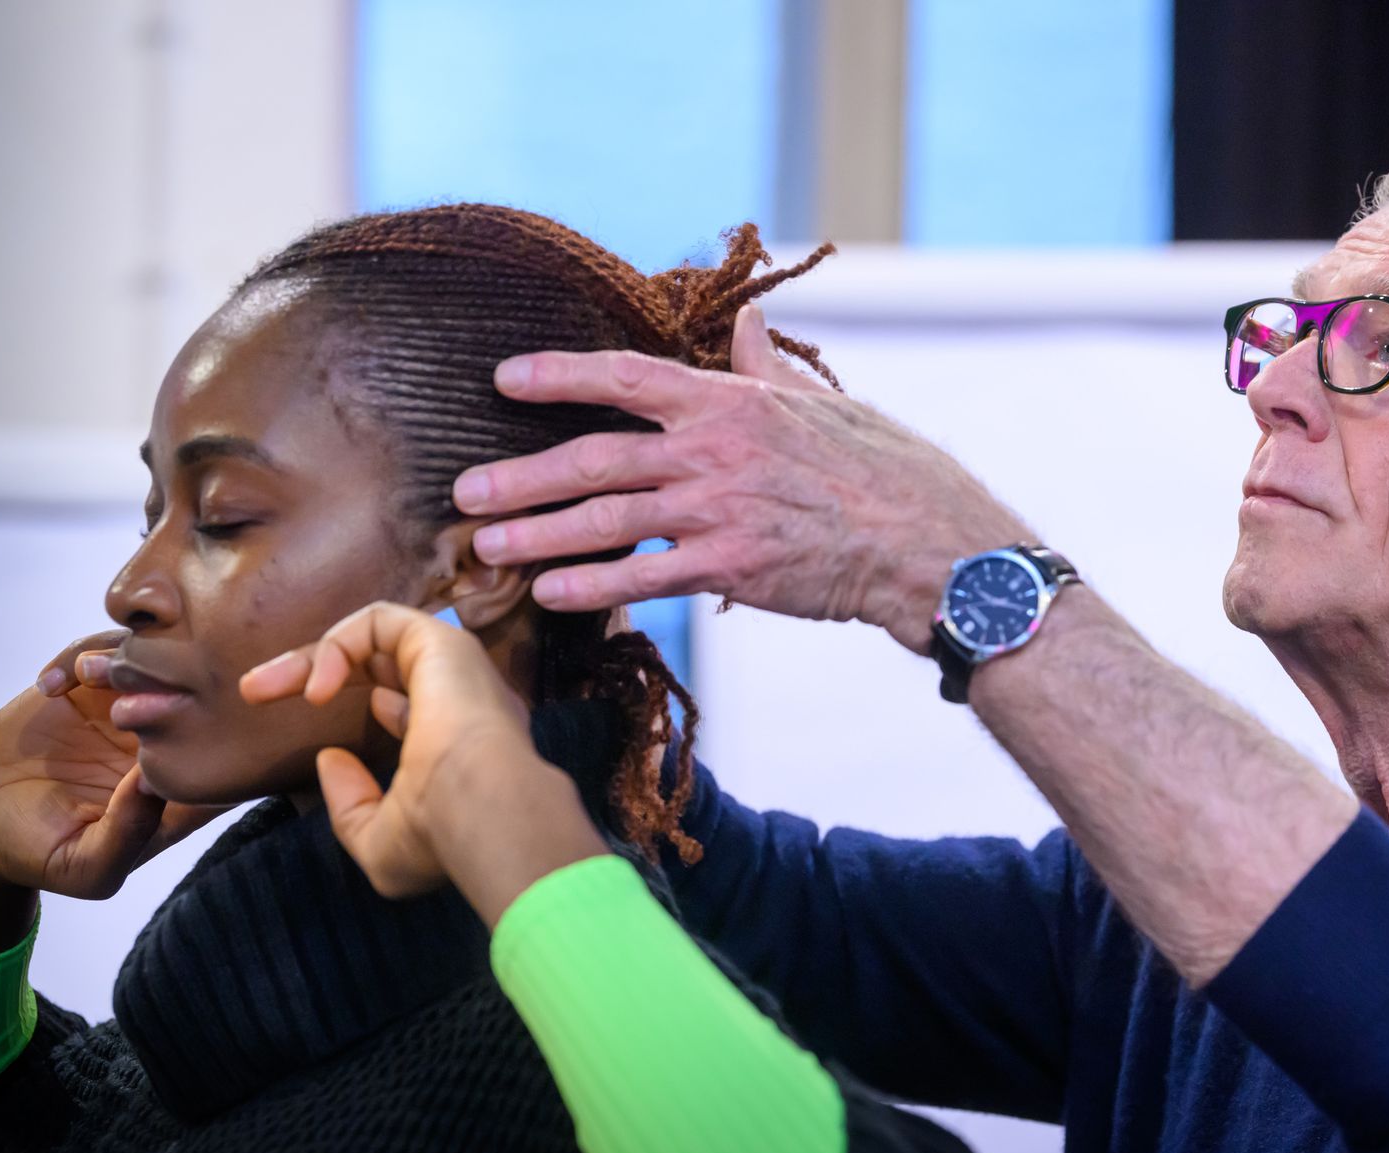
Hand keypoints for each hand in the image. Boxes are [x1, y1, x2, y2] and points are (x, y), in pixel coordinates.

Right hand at [0, 631, 223, 950]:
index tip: (175, 729)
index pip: (236, 757)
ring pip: (157, 659)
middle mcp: (168, 742)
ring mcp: (131, 708)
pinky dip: (80, 655)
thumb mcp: (85, 865)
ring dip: (127, 659)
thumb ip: (127, 834)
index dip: (224, 733)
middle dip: (180, 681)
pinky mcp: (90, 687)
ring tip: (84, 678)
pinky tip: (48, 687)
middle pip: (206, 694)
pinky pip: (102, 650)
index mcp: (185, 788)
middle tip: (128, 695)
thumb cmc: (40, 853)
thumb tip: (154, 783)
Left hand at [239, 601, 606, 926]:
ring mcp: (453, 666)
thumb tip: (332, 758)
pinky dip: (336, 647)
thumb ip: (351, 805)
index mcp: (461, 743)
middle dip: (312, 672)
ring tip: (262, 687)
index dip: (371, 714)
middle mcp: (462, 698)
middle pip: (380, 666)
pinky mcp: (438, 639)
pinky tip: (316, 689)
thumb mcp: (381, 844)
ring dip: (312, 657)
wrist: (476, 801)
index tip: (325, 754)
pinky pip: (378, 622)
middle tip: (253, 692)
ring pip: (374, 639)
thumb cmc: (438, 833)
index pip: (413, 709)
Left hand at [451, 304, 1033, 653]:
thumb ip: (764, 368)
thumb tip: (743, 323)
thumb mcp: (823, 403)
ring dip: (538, 535)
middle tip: (464, 491)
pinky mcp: (730, 568)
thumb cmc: (883, 469)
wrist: (925, 543)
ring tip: (487, 548)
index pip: (625, 377)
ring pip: (605, 521)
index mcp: (730, 401)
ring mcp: (716, 512)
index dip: (559, 376)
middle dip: (522, 476)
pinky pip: (645, 577)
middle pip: (593, 459)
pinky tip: (552, 594)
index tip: (505, 379)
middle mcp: (712, 452)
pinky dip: (594, 586)